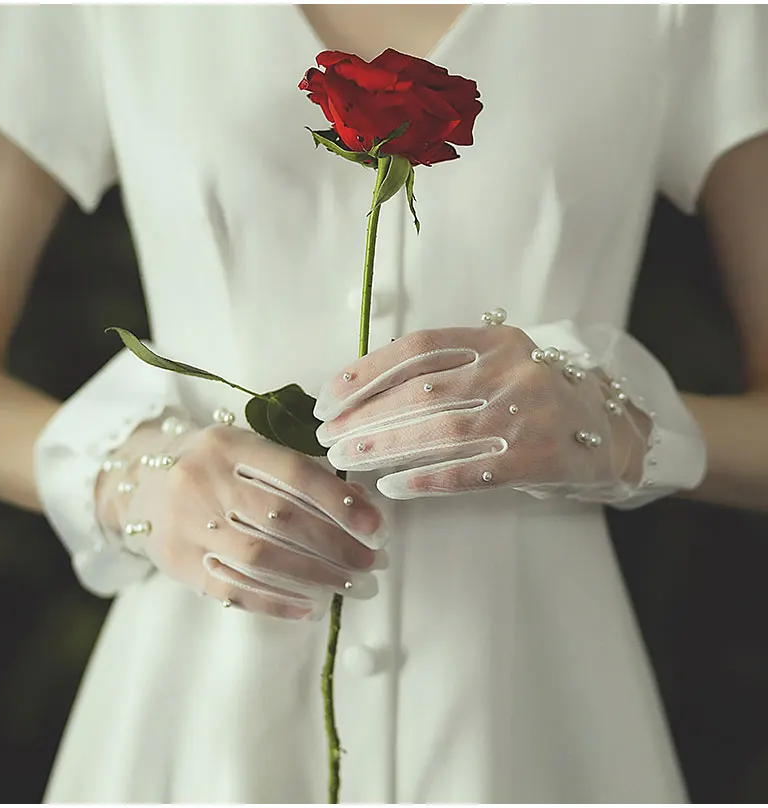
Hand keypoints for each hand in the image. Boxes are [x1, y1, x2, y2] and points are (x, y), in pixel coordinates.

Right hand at [96, 414, 387, 619]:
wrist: (136, 481)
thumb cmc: (210, 464)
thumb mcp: (248, 451)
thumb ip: (299, 473)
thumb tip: (360, 506)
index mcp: (229, 445)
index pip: (294, 474)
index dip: (340, 502)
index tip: (376, 527)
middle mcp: (203, 481)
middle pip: (282, 520)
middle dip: (337, 545)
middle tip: (372, 562)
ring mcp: (185, 525)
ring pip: (261, 558)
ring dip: (315, 575)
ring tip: (351, 585)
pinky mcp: (176, 563)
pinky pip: (233, 589)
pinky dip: (277, 602)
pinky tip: (310, 607)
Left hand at [313, 325, 651, 501]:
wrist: (616, 430)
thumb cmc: (539, 399)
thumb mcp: (501, 365)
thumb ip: (449, 370)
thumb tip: (367, 398)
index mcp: (496, 339)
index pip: (417, 347)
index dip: (366, 371)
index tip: (329, 397)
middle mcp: (512, 368)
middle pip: (420, 391)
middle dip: (365, 416)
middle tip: (328, 438)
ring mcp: (527, 413)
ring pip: (439, 429)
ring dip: (383, 448)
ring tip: (345, 462)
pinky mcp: (538, 458)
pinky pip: (468, 471)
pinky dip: (424, 478)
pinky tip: (390, 486)